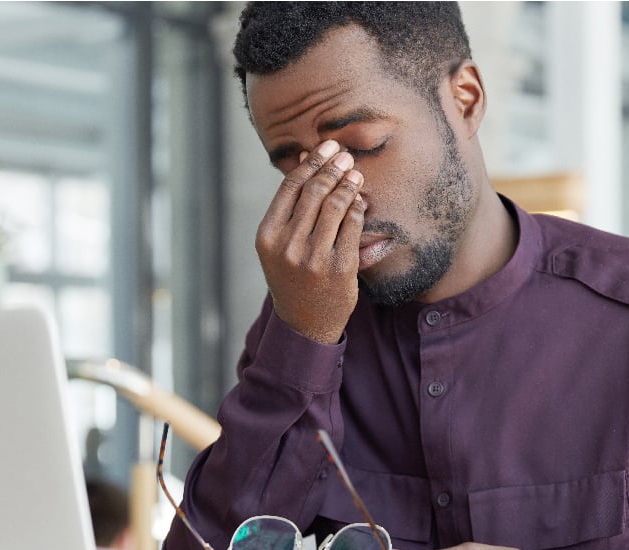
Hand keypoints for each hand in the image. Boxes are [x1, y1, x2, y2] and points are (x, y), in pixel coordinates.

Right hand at [256, 139, 366, 343]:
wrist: (304, 323)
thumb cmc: (292, 275)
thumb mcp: (280, 244)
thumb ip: (292, 205)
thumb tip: (307, 157)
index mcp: (268, 236)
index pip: (290, 187)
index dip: (311, 162)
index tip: (326, 146)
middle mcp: (288, 246)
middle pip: (314, 192)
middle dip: (332, 168)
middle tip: (345, 155)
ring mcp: (314, 258)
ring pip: (335, 206)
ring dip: (348, 184)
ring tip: (356, 174)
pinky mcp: (340, 268)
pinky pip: (353, 226)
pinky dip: (358, 208)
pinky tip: (360, 200)